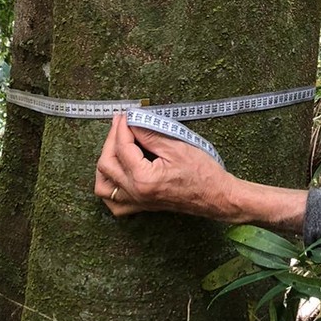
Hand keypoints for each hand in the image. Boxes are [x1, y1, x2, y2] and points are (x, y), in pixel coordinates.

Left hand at [94, 113, 232, 219]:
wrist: (217, 196)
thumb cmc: (203, 173)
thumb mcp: (177, 147)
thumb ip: (150, 133)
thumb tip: (132, 120)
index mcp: (143, 179)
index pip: (122, 148)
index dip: (121, 128)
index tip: (126, 115)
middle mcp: (136, 193)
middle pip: (107, 164)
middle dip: (111, 140)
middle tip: (121, 124)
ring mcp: (137, 202)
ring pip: (104, 186)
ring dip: (105, 164)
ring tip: (115, 147)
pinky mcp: (142, 206)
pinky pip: (114, 203)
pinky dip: (110, 187)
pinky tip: (117, 174)